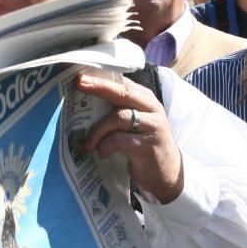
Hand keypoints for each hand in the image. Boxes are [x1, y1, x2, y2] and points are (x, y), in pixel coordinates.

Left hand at [76, 71, 183, 203]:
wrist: (167, 172)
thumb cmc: (144, 144)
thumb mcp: (136, 122)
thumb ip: (120, 109)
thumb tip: (87, 100)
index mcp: (146, 100)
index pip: (123, 83)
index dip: (102, 78)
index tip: (81, 75)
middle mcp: (152, 109)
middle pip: (123, 93)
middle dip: (99, 87)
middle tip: (79, 84)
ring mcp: (152, 127)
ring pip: (119, 117)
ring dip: (98, 130)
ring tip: (89, 143)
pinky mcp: (148, 146)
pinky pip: (120, 140)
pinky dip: (106, 146)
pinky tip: (102, 153)